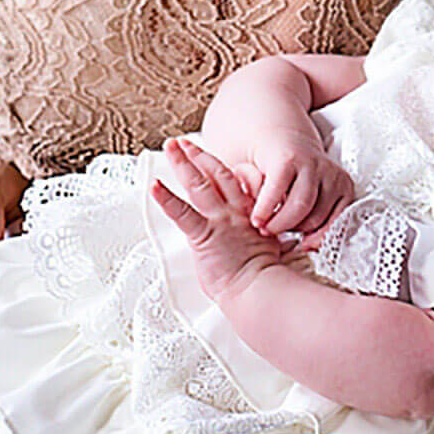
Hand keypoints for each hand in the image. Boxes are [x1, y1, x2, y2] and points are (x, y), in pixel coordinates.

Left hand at [152, 140, 282, 301]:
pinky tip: (154, 185)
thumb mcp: (274, 252)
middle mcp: (237, 212)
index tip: (212, 159)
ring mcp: (221, 221)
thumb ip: (271, 242)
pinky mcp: (205, 235)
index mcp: (252, 214)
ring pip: (200, 184)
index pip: (239, 182)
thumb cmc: (266, 279)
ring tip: (171, 146)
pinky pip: (183, 213)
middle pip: (218, 174)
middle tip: (186, 142)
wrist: (261, 291)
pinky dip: (167, 199)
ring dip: (183, 163)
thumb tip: (279, 248)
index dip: (224, 168)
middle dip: (199, 156)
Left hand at [247, 132, 353, 235]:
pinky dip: (321, 234)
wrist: (290, 142)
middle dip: (281, 224)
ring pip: (319, 217)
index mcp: (288, 156)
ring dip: (299, 230)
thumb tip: (249, 209)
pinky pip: (337, 220)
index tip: (256, 223)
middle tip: (267, 230)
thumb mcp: (249, 165)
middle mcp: (314, 164)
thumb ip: (247, 186)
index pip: (277, 187)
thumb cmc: (267, 160)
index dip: (265, 210)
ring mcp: (333, 176)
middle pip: (301, 206)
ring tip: (283, 228)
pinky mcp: (346, 188)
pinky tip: (305, 236)